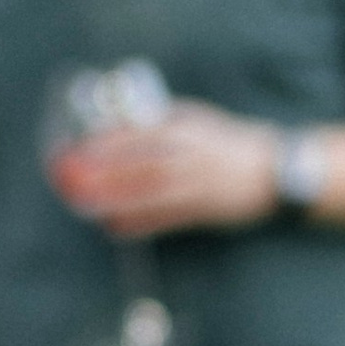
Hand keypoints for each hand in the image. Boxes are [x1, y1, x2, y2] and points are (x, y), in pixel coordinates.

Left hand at [52, 104, 281, 237]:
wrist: (273, 172)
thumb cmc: (226, 142)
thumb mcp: (196, 120)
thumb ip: (160, 121)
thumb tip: (114, 124)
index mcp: (190, 129)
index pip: (144, 133)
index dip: (110, 141)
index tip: (80, 146)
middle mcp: (194, 157)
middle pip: (144, 165)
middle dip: (105, 172)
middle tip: (71, 178)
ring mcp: (202, 186)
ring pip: (153, 194)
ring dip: (116, 200)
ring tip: (84, 204)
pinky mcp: (207, 212)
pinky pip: (168, 220)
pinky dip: (140, 223)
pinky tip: (114, 226)